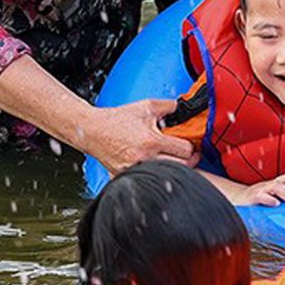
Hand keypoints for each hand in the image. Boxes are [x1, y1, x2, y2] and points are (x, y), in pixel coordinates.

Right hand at [82, 99, 197, 172]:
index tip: (188, 143)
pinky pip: (148, 179)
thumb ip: (168, 105)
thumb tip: (184, 108)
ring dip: (174, 167)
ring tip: (173, 158)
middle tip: (187, 154)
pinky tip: (156, 163)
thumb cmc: (116, 120)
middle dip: (188, 160)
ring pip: (166, 175)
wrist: (93, 130)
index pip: (185, 150)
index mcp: (151, 141)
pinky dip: (155, 173)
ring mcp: (136, 170)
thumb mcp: (146, 106)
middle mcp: (144, 158)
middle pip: (181, 167)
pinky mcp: (127, 176)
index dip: (191, 146)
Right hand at [233, 172, 284, 206]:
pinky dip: (269, 199)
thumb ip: (284, 201)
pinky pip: (261, 195)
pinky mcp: (252, 198)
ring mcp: (261, 190)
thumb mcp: (272, 198)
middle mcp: (270, 185)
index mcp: (276, 185)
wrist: (236, 201)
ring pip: (275, 186)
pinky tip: (276, 204)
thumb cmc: (258, 201)